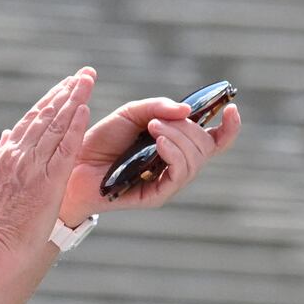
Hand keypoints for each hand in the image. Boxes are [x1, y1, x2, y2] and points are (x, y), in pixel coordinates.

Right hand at [0, 70, 97, 254]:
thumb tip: (5, 135)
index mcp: (4, 157)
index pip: (30, 122)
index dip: (48, 102)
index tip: (63, 87)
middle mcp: (17, 156)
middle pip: (45, 116)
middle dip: (65, 92)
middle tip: (83, 74)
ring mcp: (32, 167)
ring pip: (55, 126)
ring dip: (73, 100)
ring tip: (87, 81)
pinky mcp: (47, 182)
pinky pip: (64, 148)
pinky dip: (74, 126)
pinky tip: (85, 109)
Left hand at [61, 93, 239, 225]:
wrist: (71, 161)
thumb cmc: (101, 139)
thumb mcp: (131, 113)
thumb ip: (159, 106)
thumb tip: (189, 110)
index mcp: (177, 146)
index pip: (214, 141)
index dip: (229, 127)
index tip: (232, 108)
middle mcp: (177, 166)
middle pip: (205, 148)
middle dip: (189, 129)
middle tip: (160, 119)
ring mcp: (168, 182)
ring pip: (194, 161)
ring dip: (178, 139)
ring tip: (154, 127)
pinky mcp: (156, 196)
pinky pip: (178, 176)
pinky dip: (173, 154)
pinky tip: (158, 141)